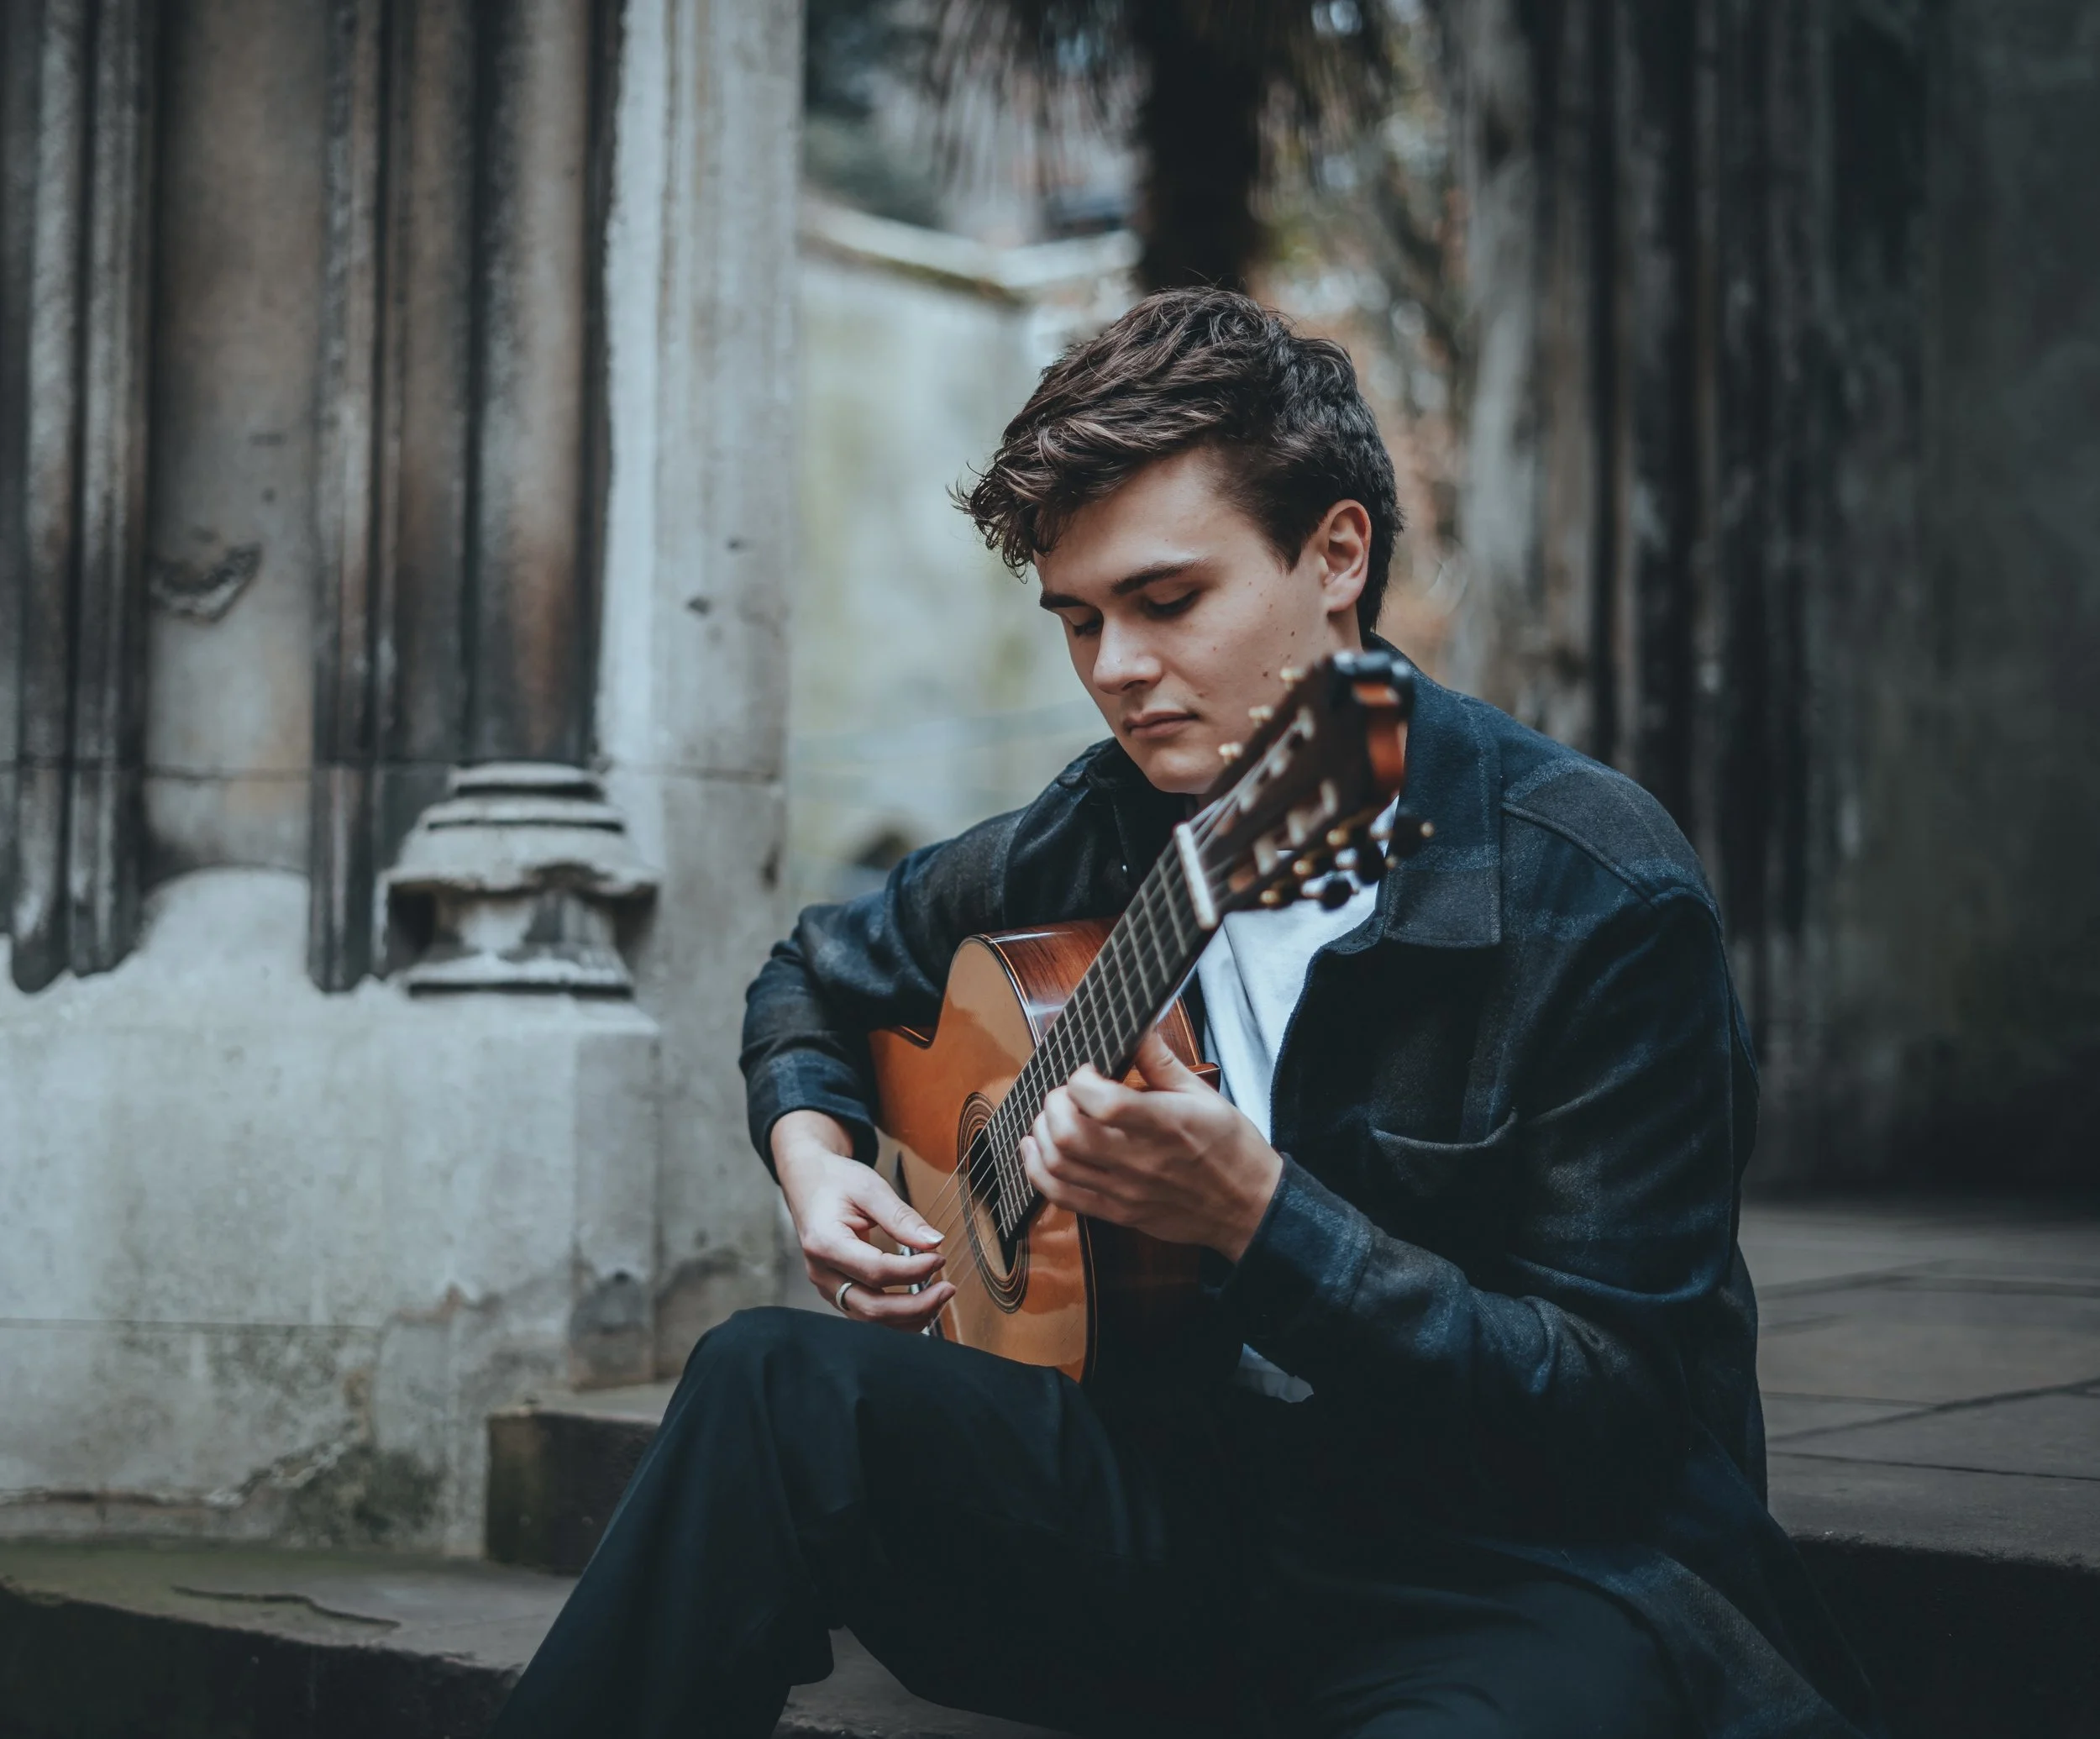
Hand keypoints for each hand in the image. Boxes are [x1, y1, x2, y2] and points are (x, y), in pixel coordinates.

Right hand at [772, 1110, 954, 1329]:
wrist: (808, 1182)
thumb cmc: (836, 1181)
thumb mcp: (870, 1188)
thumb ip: (901, 1217)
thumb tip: (934, 1242)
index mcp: (825, 1243)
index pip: (875, 1271)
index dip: (913, 1271)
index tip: (939, 1257)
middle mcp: (821, 1272)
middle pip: (871, 1307)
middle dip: (915, 1306)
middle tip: (948, 1288)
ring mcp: (826, 1285)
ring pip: (869, 1318)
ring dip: (909, 1316)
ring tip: (940, 1297)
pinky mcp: (836, 1290)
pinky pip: (866, 1312)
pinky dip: (897, 1314)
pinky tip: (922, 1303)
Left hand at [1020, 1031, 1282, 1260]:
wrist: (1248, 1206)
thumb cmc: (1230, 1148)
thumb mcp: (1204, 1095)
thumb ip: (1162, 1062)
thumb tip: (1136, 1028)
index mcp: (1165, 1125)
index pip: (1104, 1102)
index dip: (1081, 1080)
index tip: (1086, 1071)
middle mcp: (1141, 1160)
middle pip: (1069, 1134)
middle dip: (1053, 1104)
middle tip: (1064, 1094)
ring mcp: (1126, 1191)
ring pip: (1059, 1164)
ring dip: (1041, 1134)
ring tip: (1049, 1117)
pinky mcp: (1119, 1213)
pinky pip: (1063, 1196)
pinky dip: (1038, 1171)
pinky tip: (1037, 1150)